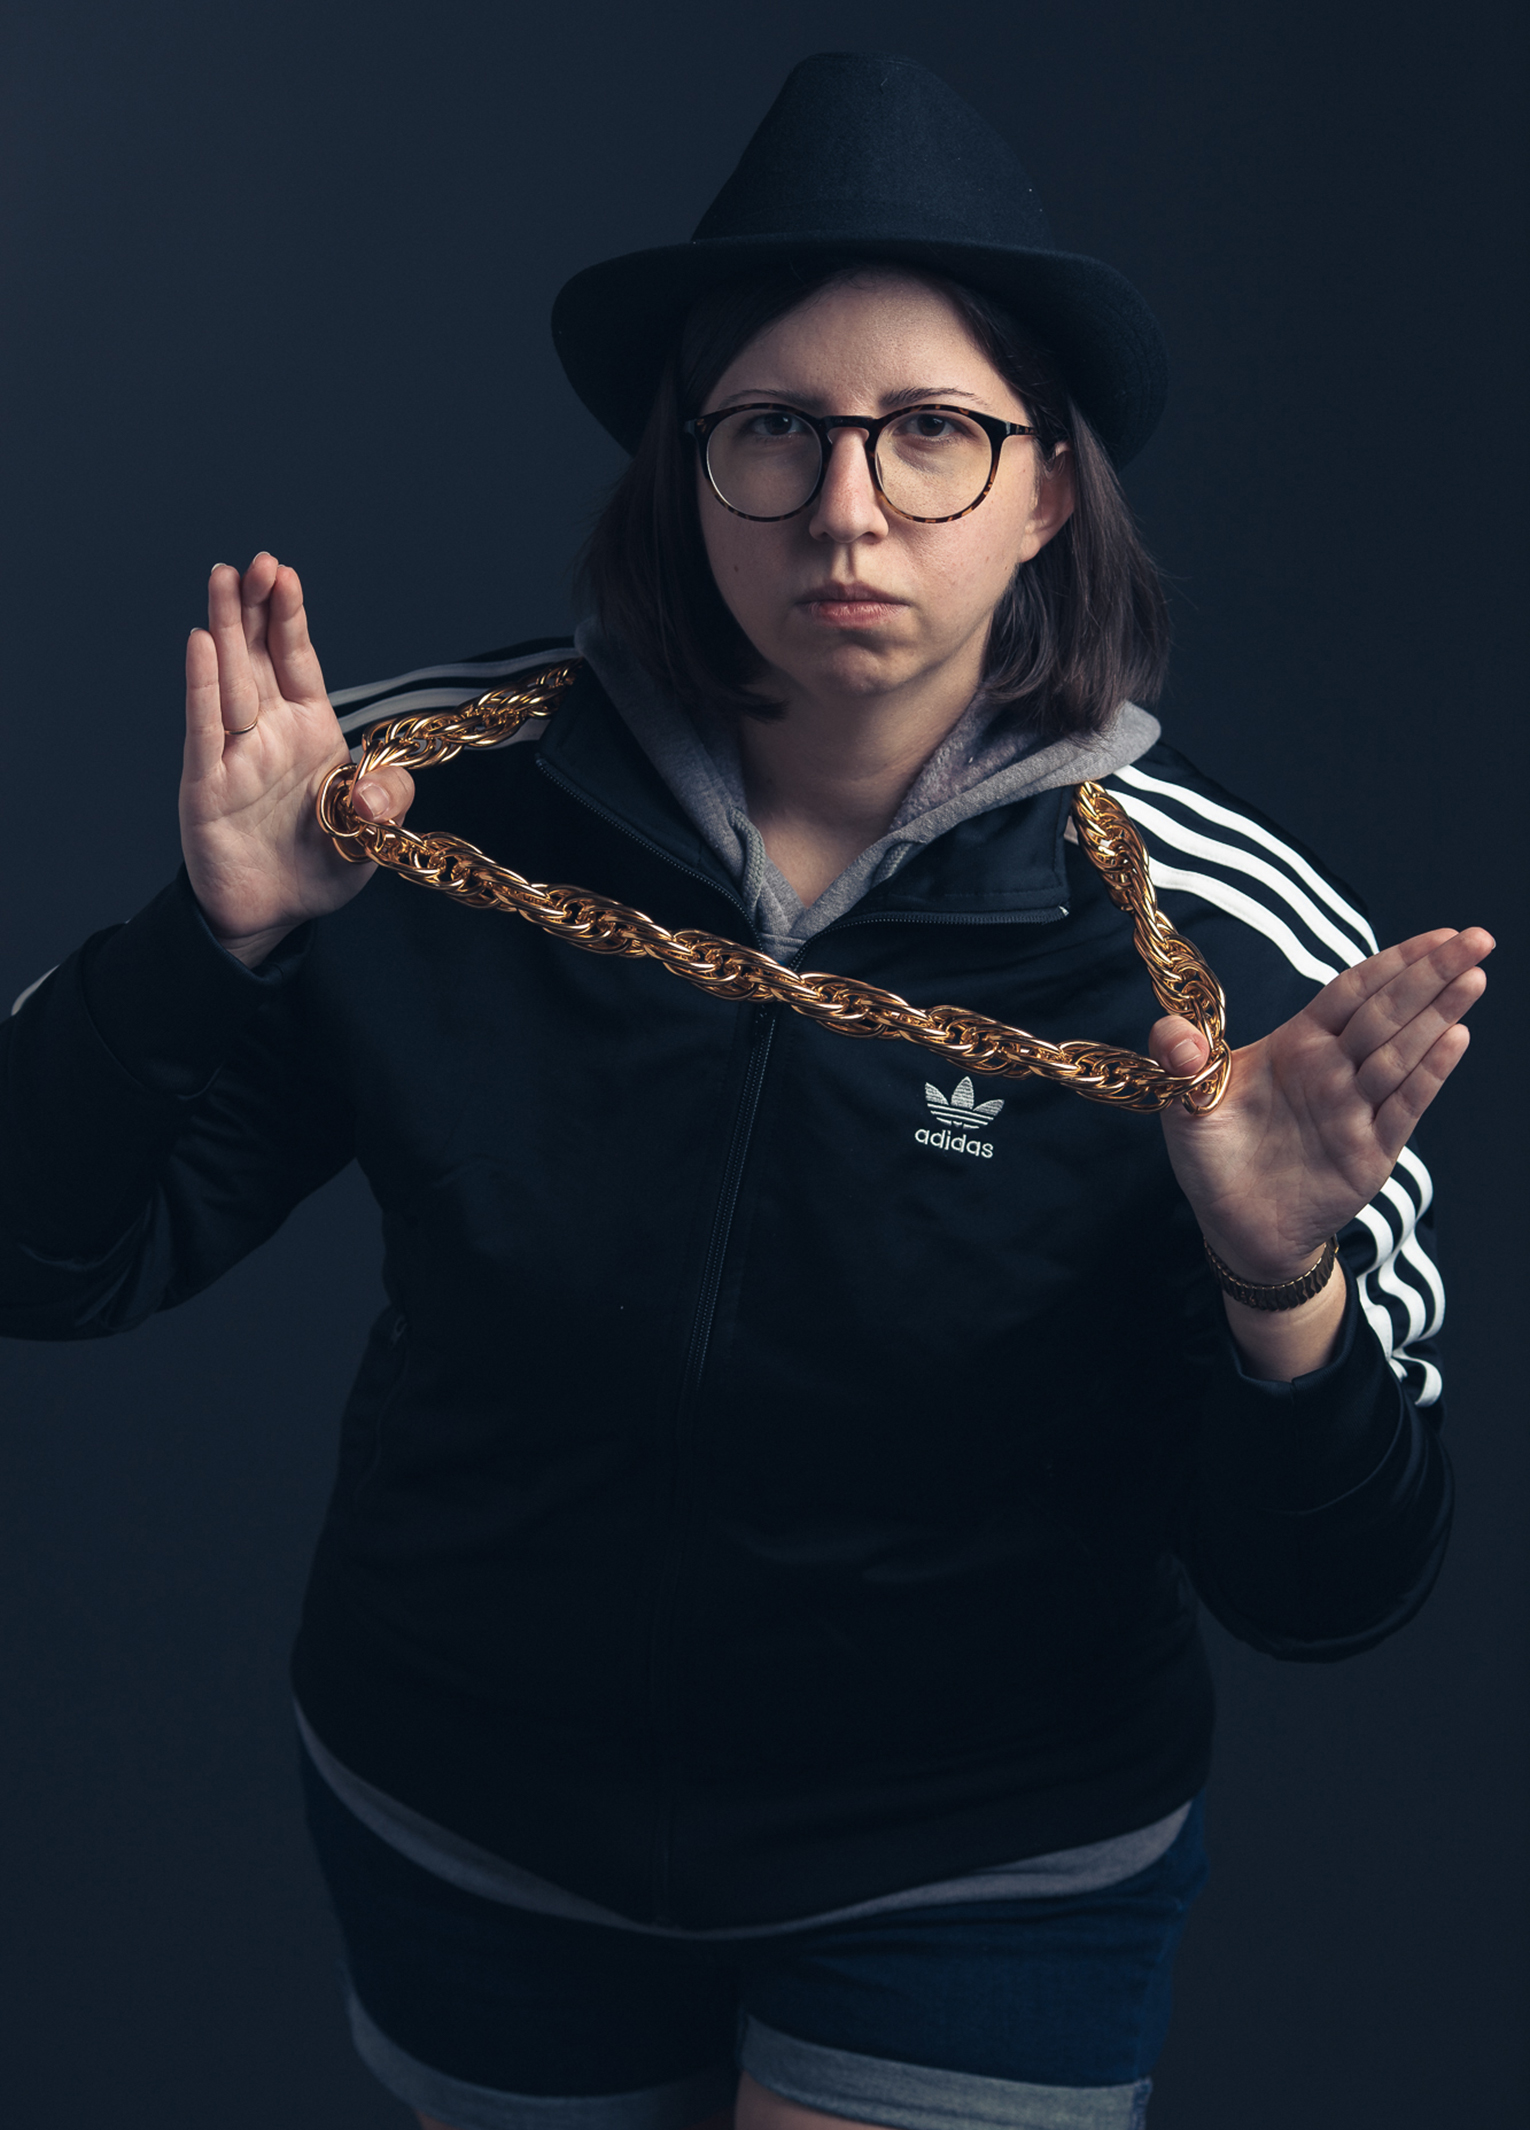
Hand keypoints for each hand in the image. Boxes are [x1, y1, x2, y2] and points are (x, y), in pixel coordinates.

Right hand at [179, 553, 414, 965]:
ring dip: (225, 628)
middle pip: (257, 656)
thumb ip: (387, 799)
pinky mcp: (207, 783)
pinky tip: (200, 645)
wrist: (274, 913)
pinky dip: (203, 686)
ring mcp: (234, 754)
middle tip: (255, 562)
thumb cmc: (319, 864)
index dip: (291, 619)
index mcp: (310, 732)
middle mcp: (269, 732)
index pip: (298, 662)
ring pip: (229, 679)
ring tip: (222, 579)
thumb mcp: (372, 832)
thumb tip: (370, 793)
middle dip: (256, 606)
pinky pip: (204, 728)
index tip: (286, 576)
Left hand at [1148, 927, 1491, 1378]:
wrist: (1234, 1227)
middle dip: (1432, 974)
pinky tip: (1455, 1038)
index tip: (1437, 934)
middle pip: (1388, 1012)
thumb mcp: (1184, 1101)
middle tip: (1478, 938)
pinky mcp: (1368, 1152)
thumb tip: (1173, 1035)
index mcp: (1299, 1046)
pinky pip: (1402, 1106)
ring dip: (1438, 1015)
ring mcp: (1356, 1110)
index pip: (1353, 991)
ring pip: (1402, 1052)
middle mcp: (1334, 1070)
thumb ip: (1180, 1058)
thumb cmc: (1215, 1156)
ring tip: (1473, 977)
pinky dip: (1428, 1074)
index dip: (1392, 962)